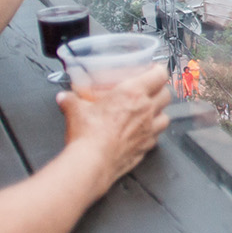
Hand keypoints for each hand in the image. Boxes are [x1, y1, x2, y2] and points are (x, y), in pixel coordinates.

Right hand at [57, 67, 171, 188]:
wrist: (92, 162)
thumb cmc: (89, 134)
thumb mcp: (75, 110)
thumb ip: (70, 100)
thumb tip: (64, 98)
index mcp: (133, 93)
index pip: (159, 75)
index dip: (159, 70)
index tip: (154, 70)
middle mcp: (146, 110)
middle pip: (166, 95)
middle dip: (160, 91)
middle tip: (151, 91)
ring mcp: (149, 131)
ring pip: (166, 117)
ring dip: (160, 113)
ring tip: (150, 113)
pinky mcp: (146, 148)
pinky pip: (156, 138)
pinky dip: (152, 134)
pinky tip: (141, 134)